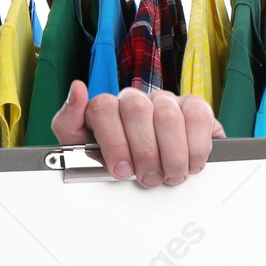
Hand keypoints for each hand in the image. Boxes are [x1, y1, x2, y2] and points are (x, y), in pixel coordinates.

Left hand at [50, 80, 222, 186]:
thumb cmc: (114, 157)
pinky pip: (197, 117)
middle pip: (137, 111)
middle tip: (148, 176)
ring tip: (169, 174)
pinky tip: (190, 162)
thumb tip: (77, 89)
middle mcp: (135, 100)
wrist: (150, 165)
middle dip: (143, 152)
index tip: (121, 170)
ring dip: (171, 155)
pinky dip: (195, 146)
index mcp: (106, 107)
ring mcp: (164, 100)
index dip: (113, 143)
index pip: (103, 108)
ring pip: (168, 116)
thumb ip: (69, 122)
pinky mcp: (193, 106)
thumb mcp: (80, 148)